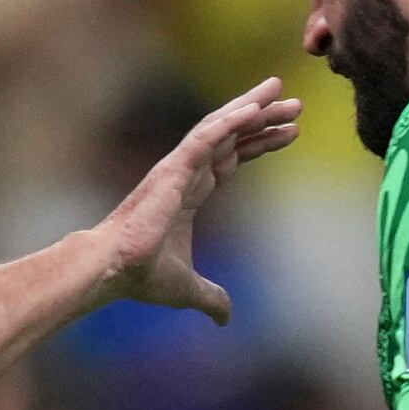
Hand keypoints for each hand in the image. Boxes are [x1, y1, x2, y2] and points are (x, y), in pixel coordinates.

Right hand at [95, 78, 301, 322]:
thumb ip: (211, 297)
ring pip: (221, 127)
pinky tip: (255, 109)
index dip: (260, 144)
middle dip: (263, 118)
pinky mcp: (173, 169)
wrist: (114, 269)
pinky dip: (230, 121)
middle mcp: (186, 173)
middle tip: (294, 103)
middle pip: (232, 135)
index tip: (290, 132)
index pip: (232, 159)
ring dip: (252, 108)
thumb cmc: (140, 274)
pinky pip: (206, 137)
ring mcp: (179, 167)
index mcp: (190, 192)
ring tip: (281, 91)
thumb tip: (225, 318)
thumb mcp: (189, 288)